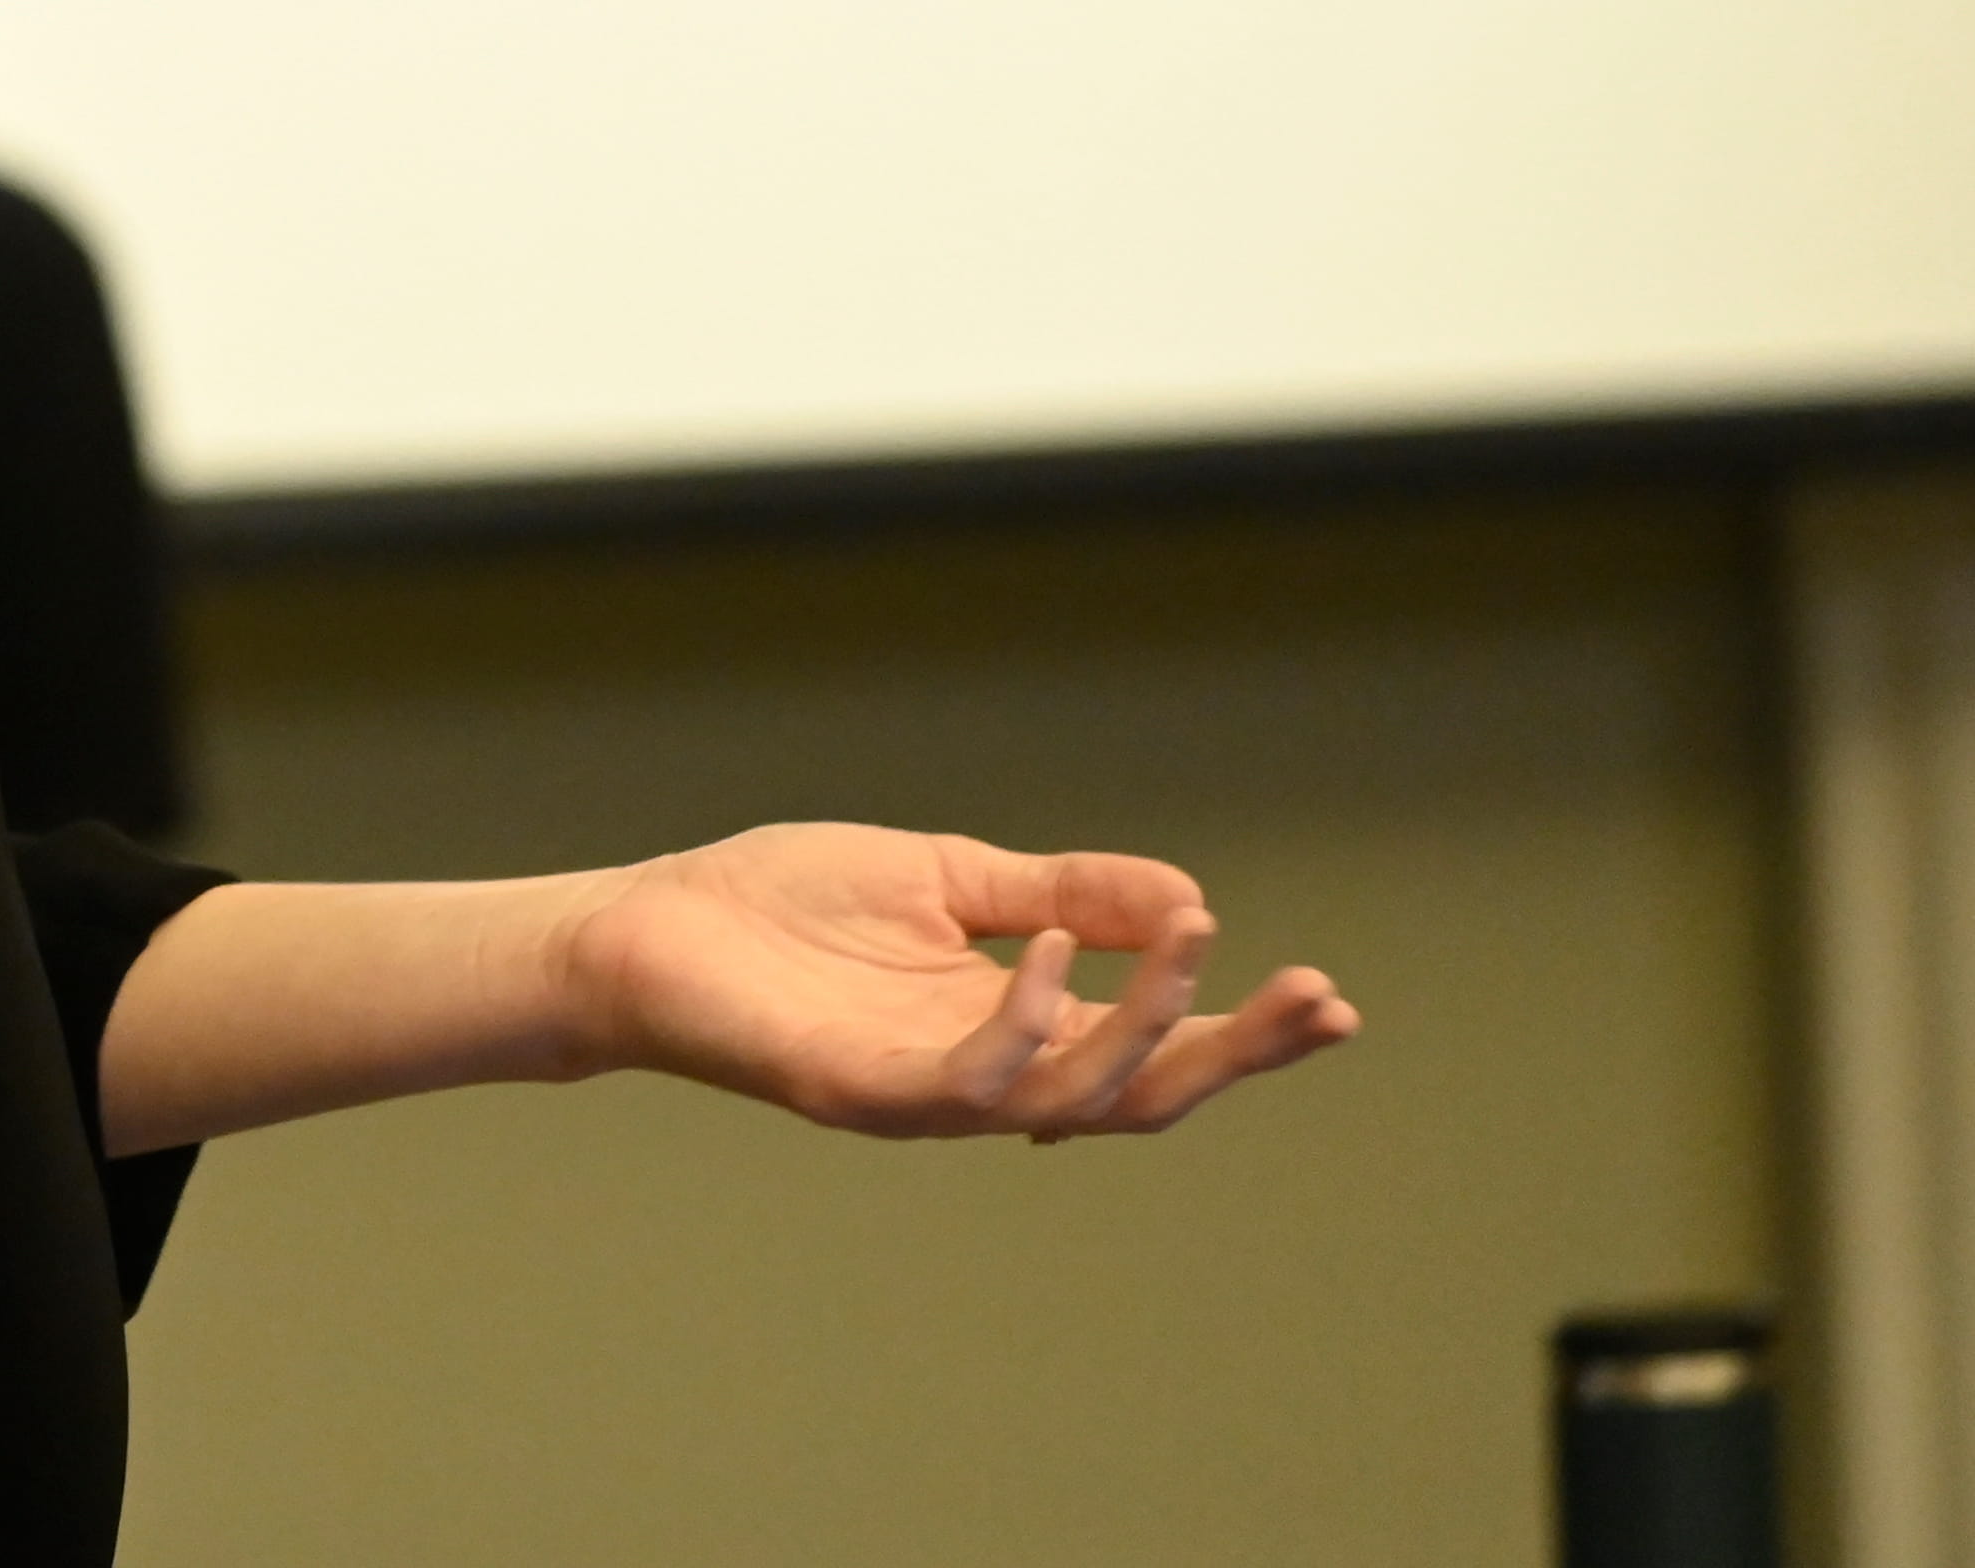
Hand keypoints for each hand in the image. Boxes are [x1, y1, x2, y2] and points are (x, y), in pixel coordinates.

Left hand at [554, 823, 1360, 1139]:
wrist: (644, 923)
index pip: (1149, 1048)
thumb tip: (1184, 894)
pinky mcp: (857, 1090)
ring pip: (1073, 1096)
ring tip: (1193, 940)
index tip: (1330, 1001)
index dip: (1240, 1034)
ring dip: (1145, 1024)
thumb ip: (1059, 891)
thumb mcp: (946, 878)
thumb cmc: (779, 908)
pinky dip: (1023, 1020)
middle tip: (1316, 1001)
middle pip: (1140, 1095)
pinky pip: (965, 1079)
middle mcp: (981, 1079)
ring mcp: (922, 1095)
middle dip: (1235, 1053)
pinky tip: (1052, 953)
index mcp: (1010, 1029)